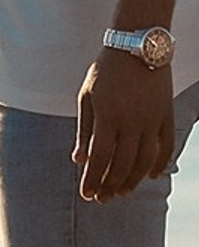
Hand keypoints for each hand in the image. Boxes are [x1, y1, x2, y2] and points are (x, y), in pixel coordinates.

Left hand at [75, 52, 177, 200]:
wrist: (138, 48)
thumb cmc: (106, 72)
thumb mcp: (86, 97)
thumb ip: (84, 130)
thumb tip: (78, 160)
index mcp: (108, 117)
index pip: (99, 157)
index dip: (93, 179)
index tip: (87, 195)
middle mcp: (132, 121)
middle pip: (122, 163)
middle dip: (111, 184)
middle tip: (102, 199)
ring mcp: (153, 119)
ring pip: (145, 159)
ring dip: (133, 179)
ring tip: (121, 192)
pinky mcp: (167, 115)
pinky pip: (166, 145)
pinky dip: (160, 163)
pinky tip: (150, 175)